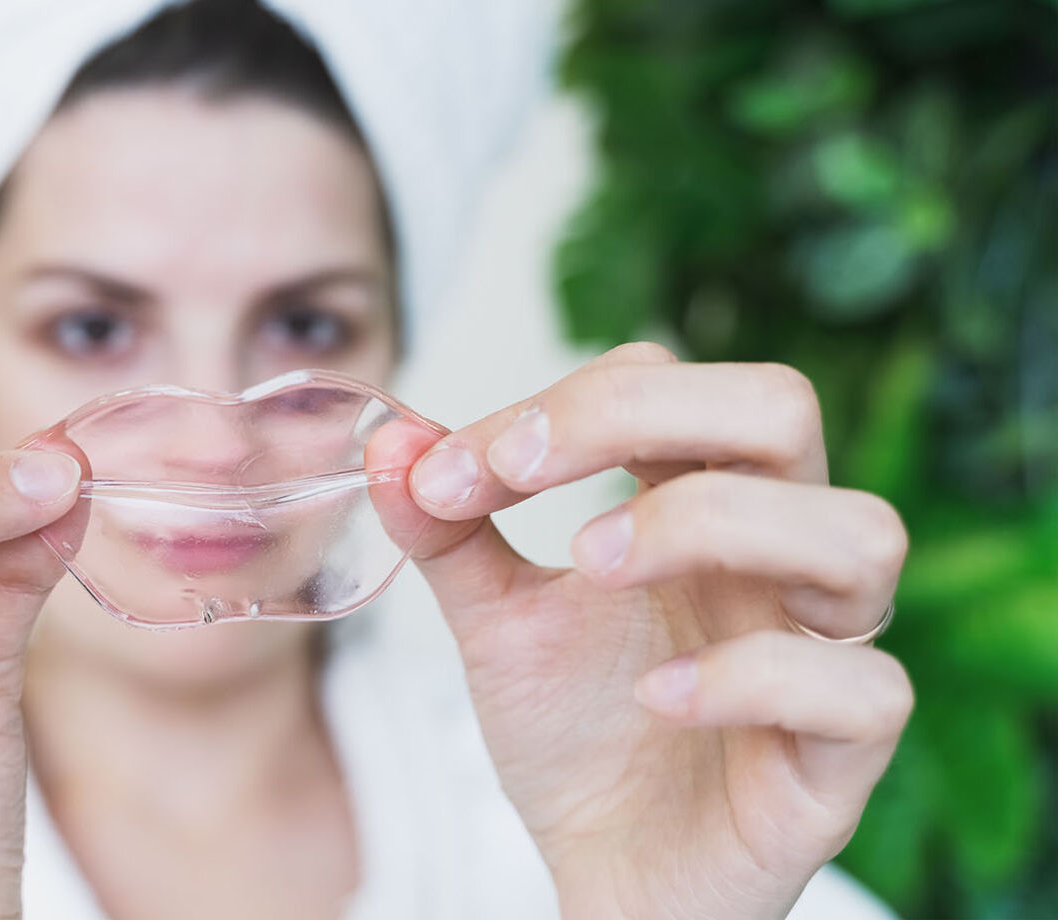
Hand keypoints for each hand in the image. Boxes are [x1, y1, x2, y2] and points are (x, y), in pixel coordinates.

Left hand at [401, 343, 911, 918]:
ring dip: (710, 523)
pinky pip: (861, 688)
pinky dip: (752, 674)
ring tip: (589, 567)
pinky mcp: (841, 758)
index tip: (451, 469)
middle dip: (642, 415)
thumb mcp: (497, 620)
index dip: (562, 402)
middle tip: (523, 473)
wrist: (606, 873)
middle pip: (781, 407)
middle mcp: (776, 557)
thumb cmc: (575, 733)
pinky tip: (653, 695)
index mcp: (698, 501)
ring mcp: (824, 650)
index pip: (666, 382)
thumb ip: (447, 532)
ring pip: (859, 532)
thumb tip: (390, 441)